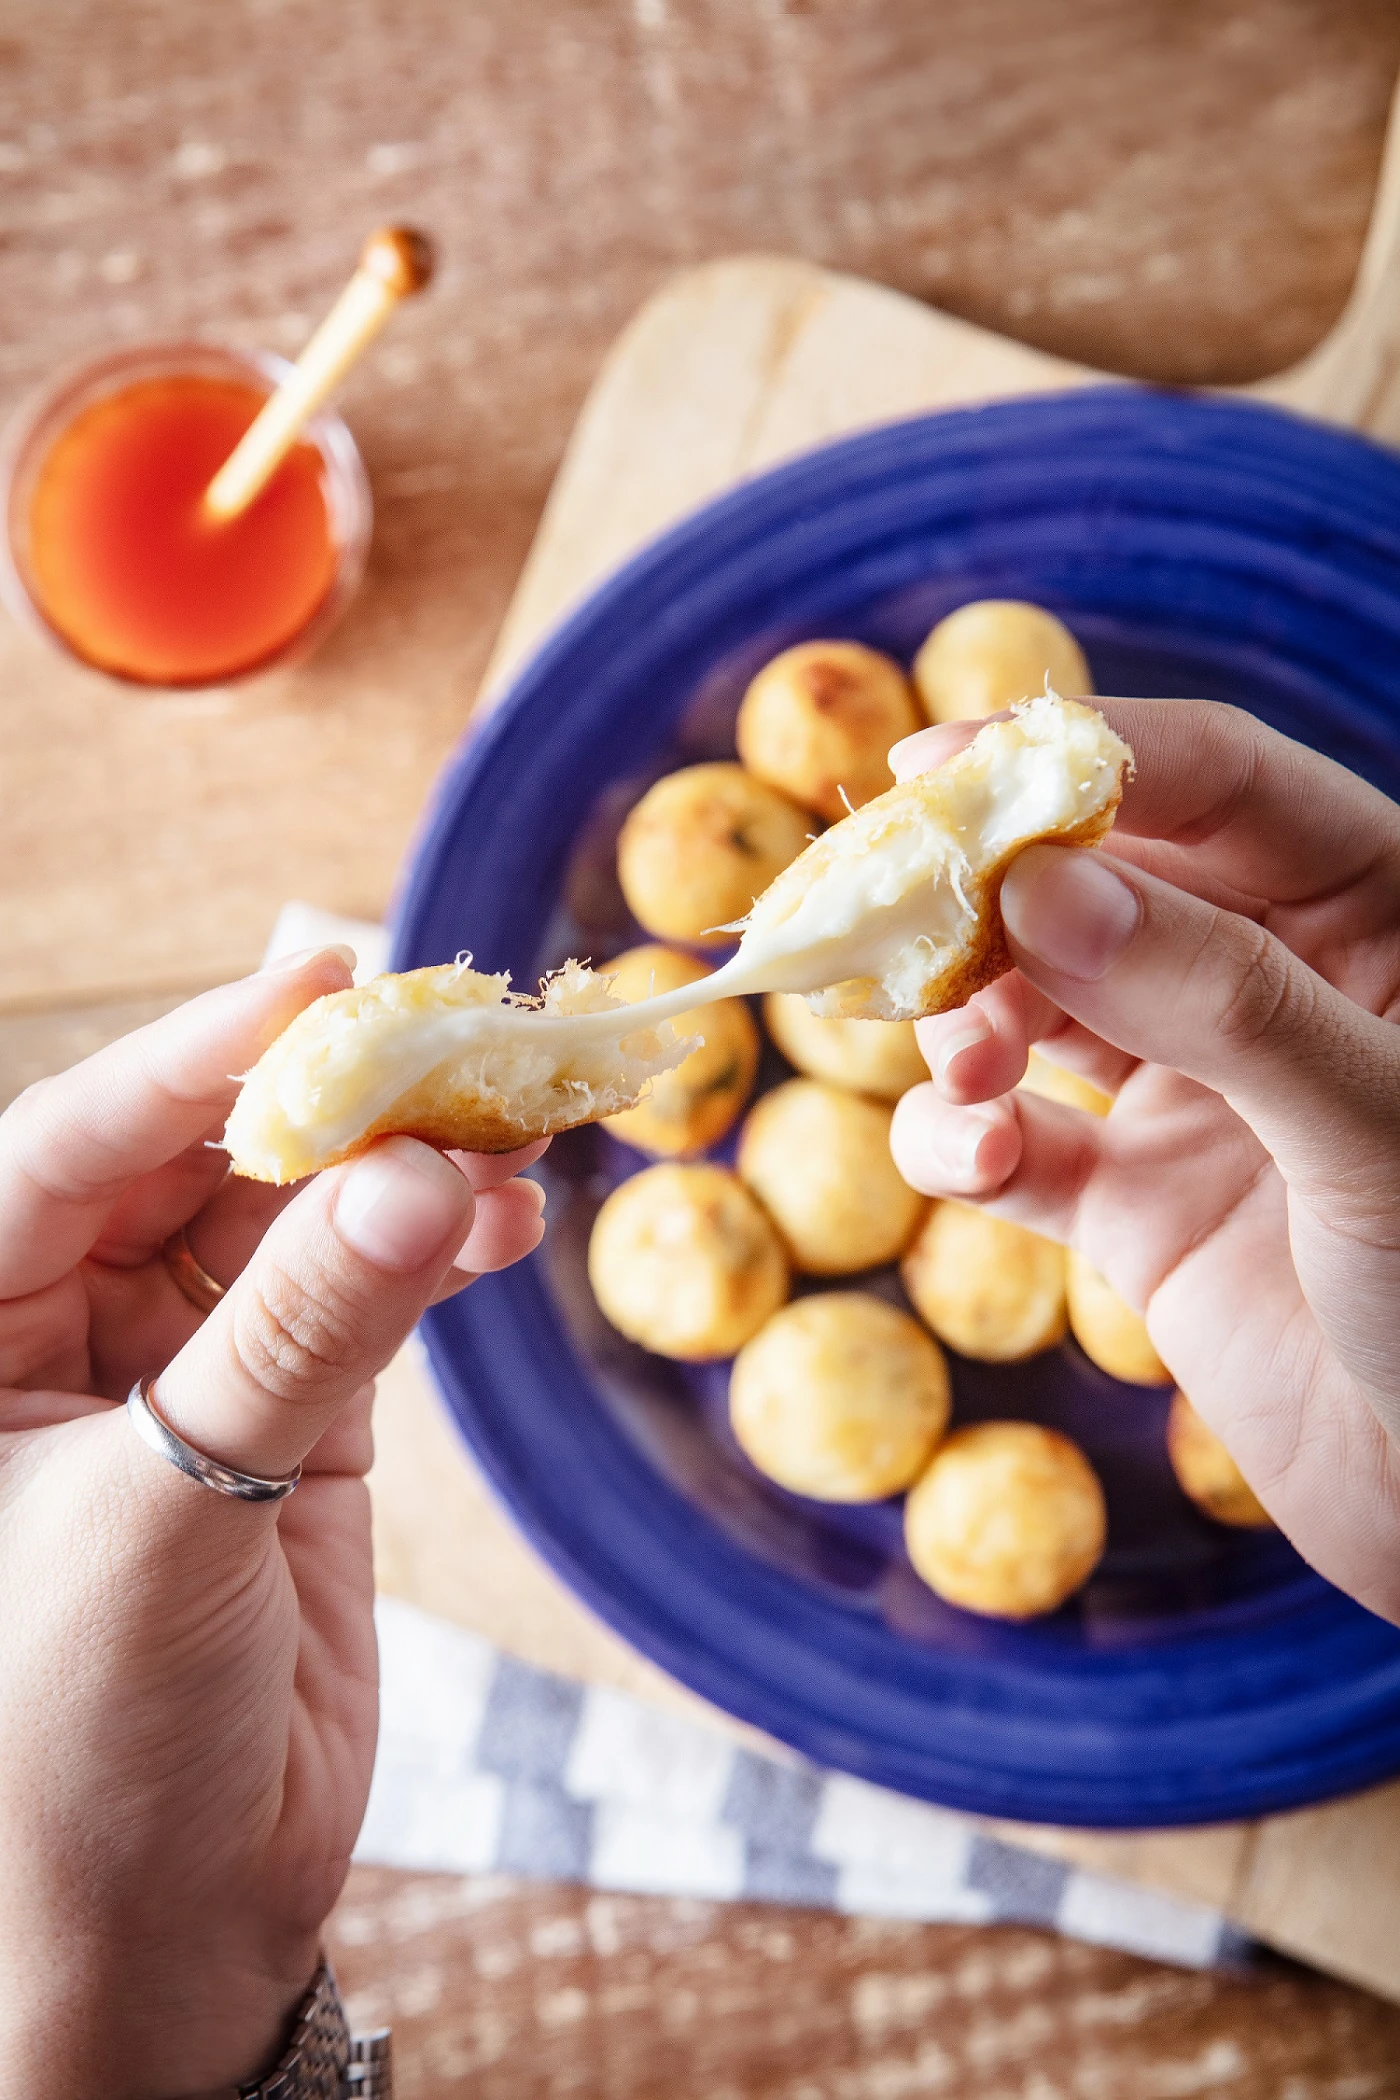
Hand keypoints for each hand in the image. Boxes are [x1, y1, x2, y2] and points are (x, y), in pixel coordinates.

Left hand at [0, 950, 546, 2099]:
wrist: (154, 1929)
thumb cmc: (71, 1738)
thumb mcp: (165, 1517)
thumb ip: (300, 1336)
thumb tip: (426, 1171)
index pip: (69, 1146)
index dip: (197, 1057)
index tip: (323, 973)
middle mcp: (64, 1332)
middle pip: (202, 1161)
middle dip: (326, 1099)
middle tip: (450, 1029)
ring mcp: (188, 1374)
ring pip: (300, 1220)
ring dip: (403, 1171)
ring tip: (510, 1122)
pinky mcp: (293, 1426)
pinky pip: (369, 1301)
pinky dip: (440, 1257)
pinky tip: (506, 1220)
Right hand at [888, 701, 1399, 1623]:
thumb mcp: (1374, 1131)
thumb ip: (1219, 1001)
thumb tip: (1041, 884)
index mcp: (1379, 916)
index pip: (1219, 783)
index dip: (1079, 759)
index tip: (933, 769)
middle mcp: (1277, 986)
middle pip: (1096, 886)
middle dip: (990, 906)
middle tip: (889, 927)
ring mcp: (1198, 1094)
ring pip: (1035, 1003)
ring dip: (968, 1022)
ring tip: (965, 1071)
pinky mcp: (1134, 1205)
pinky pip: (1014, 1142)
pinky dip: (966, 1141)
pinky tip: (982, 1162)